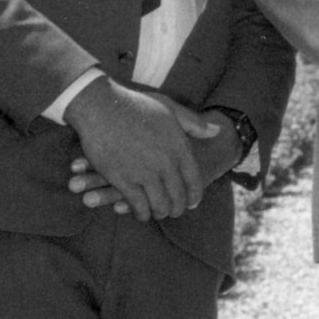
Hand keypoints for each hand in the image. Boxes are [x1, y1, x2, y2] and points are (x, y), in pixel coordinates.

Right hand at [69, 110, 241, 215]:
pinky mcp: (123, 180)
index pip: (194, 180)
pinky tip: (141, 212)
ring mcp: (144, 173)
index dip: (195, 195)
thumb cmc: (135, 105)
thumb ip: (194, 123)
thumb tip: (217, 131)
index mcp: (179, 146)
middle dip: (177, 208)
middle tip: (174, 211)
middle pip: (178, 197)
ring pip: (160, 205)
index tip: (193, 203)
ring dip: (160, 212)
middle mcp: (165, 162)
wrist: (101, 107)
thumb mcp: (169, 108)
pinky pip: (138, 206)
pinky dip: (141, 213)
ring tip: (158, 213)